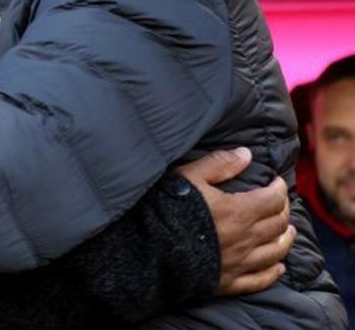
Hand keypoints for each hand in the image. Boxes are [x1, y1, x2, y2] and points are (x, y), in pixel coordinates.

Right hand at [176, 148, 294, 295]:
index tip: (277, 181)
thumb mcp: (189, 176)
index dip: (279, 188)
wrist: (148, 248)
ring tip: (288, 231)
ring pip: (275, 252)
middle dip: (283, 210)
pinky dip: (273, 272)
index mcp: (238, 211)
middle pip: (278, 224)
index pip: (273, 199)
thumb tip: (247, 154)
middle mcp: (245, 238)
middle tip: (280, 202)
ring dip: (285, 240)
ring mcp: (239, 263)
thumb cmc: (166, 208)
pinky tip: (279, 267)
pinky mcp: (229, 282)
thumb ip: (219, 164)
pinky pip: (260, 280)